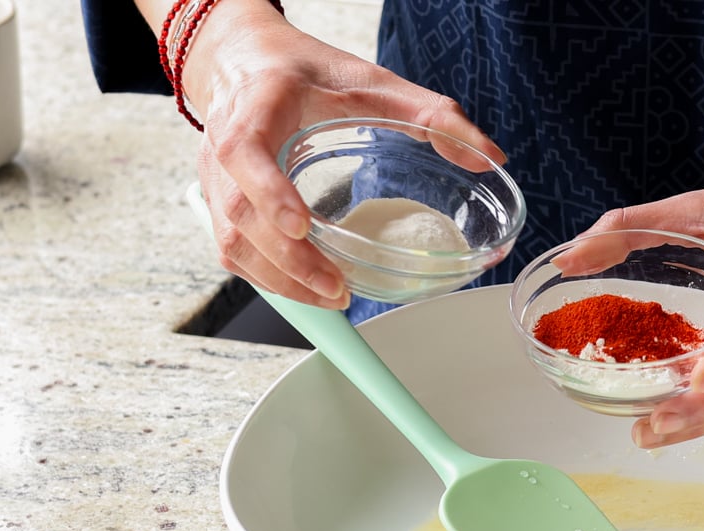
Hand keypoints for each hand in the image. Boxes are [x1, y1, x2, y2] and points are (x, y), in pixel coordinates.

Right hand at [178, 1, 503, 307]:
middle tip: (336, 287)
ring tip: (331, 297)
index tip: (302, 226)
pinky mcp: (218, 206)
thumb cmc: (305, 72)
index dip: (269, 193)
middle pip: (241, 215)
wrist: (245, 60)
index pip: (246, 152)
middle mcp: (224, 145)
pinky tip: (309, 290)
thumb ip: (433, 115)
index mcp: (257, 106)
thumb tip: (488, 154)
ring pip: (232, 243)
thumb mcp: (373, 82)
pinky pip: (234, 253)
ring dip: (280, 279)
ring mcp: (214, 180)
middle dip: (288, 260)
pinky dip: (269, 279)